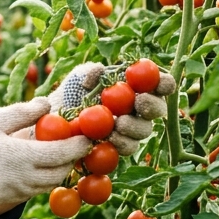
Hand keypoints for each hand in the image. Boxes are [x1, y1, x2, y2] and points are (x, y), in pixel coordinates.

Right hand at [0, 97, 92, 208]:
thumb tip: (47, 104)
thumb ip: (23, 112)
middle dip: (71, 160)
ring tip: (58, 155)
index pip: (59, 154)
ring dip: (56, 171)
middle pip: (59, 174)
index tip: (87, 137)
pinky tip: (35, 166)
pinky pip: (31, 191)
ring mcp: (12, 193)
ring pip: (47, 185)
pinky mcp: (4, 200)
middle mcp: (18, 179)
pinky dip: (39, 180)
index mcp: (17, 156)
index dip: (77, 146)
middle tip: (75, 145)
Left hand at [44, 62, 175, 154]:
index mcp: (136, 88)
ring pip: (144, 130)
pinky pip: (129, 147)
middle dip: (152, 105)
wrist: (54, 117)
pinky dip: (122, 143)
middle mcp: (138, 109)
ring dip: (135, 126)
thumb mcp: (79, 77)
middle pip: (157, 109)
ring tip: (120, 123)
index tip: (160, 83)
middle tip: (140, 102)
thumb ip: (91, 72)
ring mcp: (131, 129)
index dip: (164, 83)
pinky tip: (111, 138)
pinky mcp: (119, 146)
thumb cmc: (71, 92)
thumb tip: (99, 71)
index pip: (159, 84)